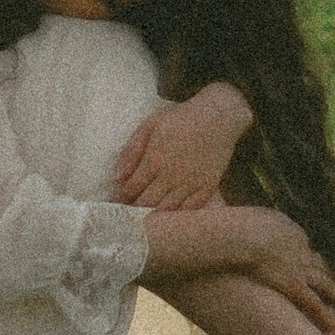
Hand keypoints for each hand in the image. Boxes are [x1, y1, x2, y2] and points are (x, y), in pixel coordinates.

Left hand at [113, 80, 253, 210]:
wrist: (219, 116)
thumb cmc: (181, 118)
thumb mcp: (150, 125)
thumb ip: (131, 151)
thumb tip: (116, 177)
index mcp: (154, 160)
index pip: (131, 189)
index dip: (120, 198)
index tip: (115, 203)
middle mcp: (172, 176)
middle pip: (146, 203)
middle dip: (133, 210)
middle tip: (126, 214)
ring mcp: (191, 183)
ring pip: (167, 210)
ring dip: (153, 215)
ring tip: (144, 218)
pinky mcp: (207, 187)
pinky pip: (190, 210)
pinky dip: (178, 216)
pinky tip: (170, 217)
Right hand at [230, 217, 334, 331]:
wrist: (245, 237)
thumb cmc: (243, 224)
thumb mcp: (258, 217)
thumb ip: (267, 223)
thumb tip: (264, 226)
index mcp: (294, 231)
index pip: (304, 244)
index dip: (306, 253)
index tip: (307, 260)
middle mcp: (303, 250)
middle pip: (321, 263)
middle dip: (329, 272)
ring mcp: (300, 269)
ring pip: (325, 282)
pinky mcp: (294, 286)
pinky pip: (314, 302)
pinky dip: (324, 313)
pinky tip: (331, 325)